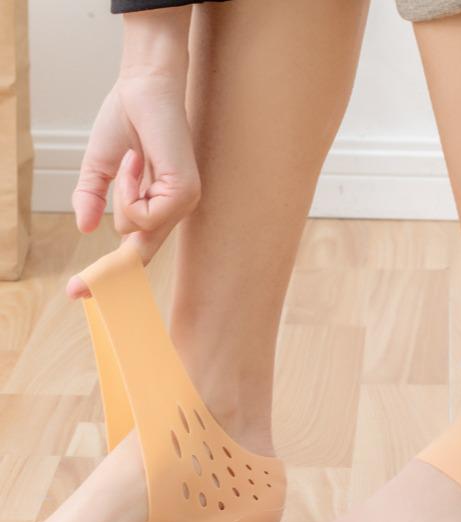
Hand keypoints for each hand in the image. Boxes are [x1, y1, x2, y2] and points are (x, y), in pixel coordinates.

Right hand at [67, 7, 198, 298]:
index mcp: (158, 205)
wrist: (142, 88)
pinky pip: (143, 214)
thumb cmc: (125, 122)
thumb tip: (83, 227)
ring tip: (133, 160)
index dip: (111, 271)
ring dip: (122, 195)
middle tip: (74, 293)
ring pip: (136, 231)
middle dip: (106, 274)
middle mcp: (174, 209)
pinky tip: (139, 161)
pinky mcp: (185, 195)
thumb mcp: (98, 168)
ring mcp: (183, 204)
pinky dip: (130, 188)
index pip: (136, 247)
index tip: (81, 293)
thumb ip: (91, 198)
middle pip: (139, 254)